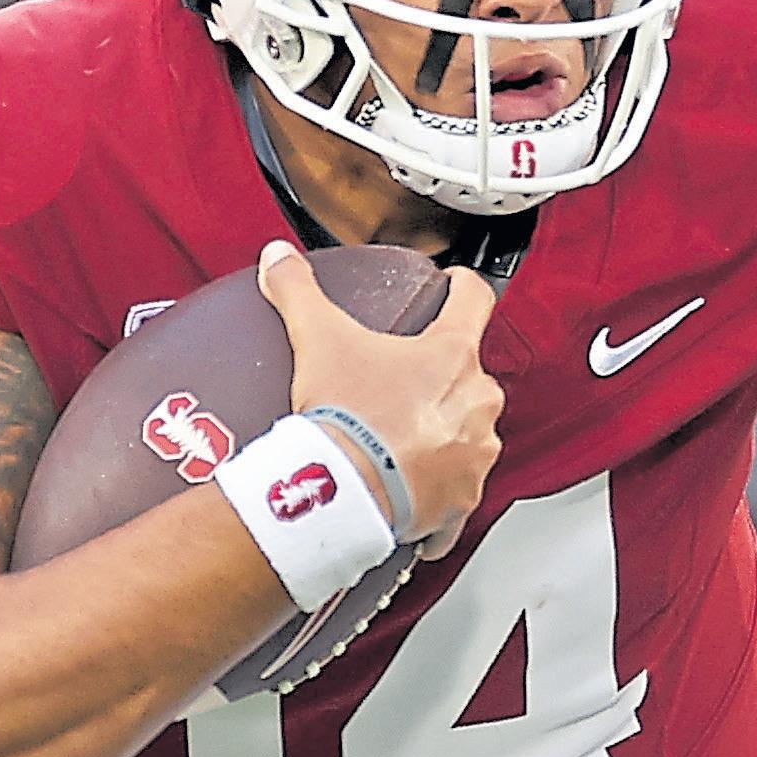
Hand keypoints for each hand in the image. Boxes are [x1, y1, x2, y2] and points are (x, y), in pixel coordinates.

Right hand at [258, 242, 502, 542]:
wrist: (345, 493)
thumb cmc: (346, 420)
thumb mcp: (316, 339)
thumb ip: (297, 290)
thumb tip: (279, 260)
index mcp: (453, 354)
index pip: (474, 299)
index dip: (462, 286)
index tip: (454, 287)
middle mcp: (477, 401)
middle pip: (467, 372)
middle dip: (438, 377)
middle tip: (398, 384)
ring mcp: (476, 451)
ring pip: (467, 429)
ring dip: (441, 429)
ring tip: (397, 434)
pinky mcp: (464, 497)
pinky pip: (457, 484)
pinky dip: (436, 481)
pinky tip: (404, 477)